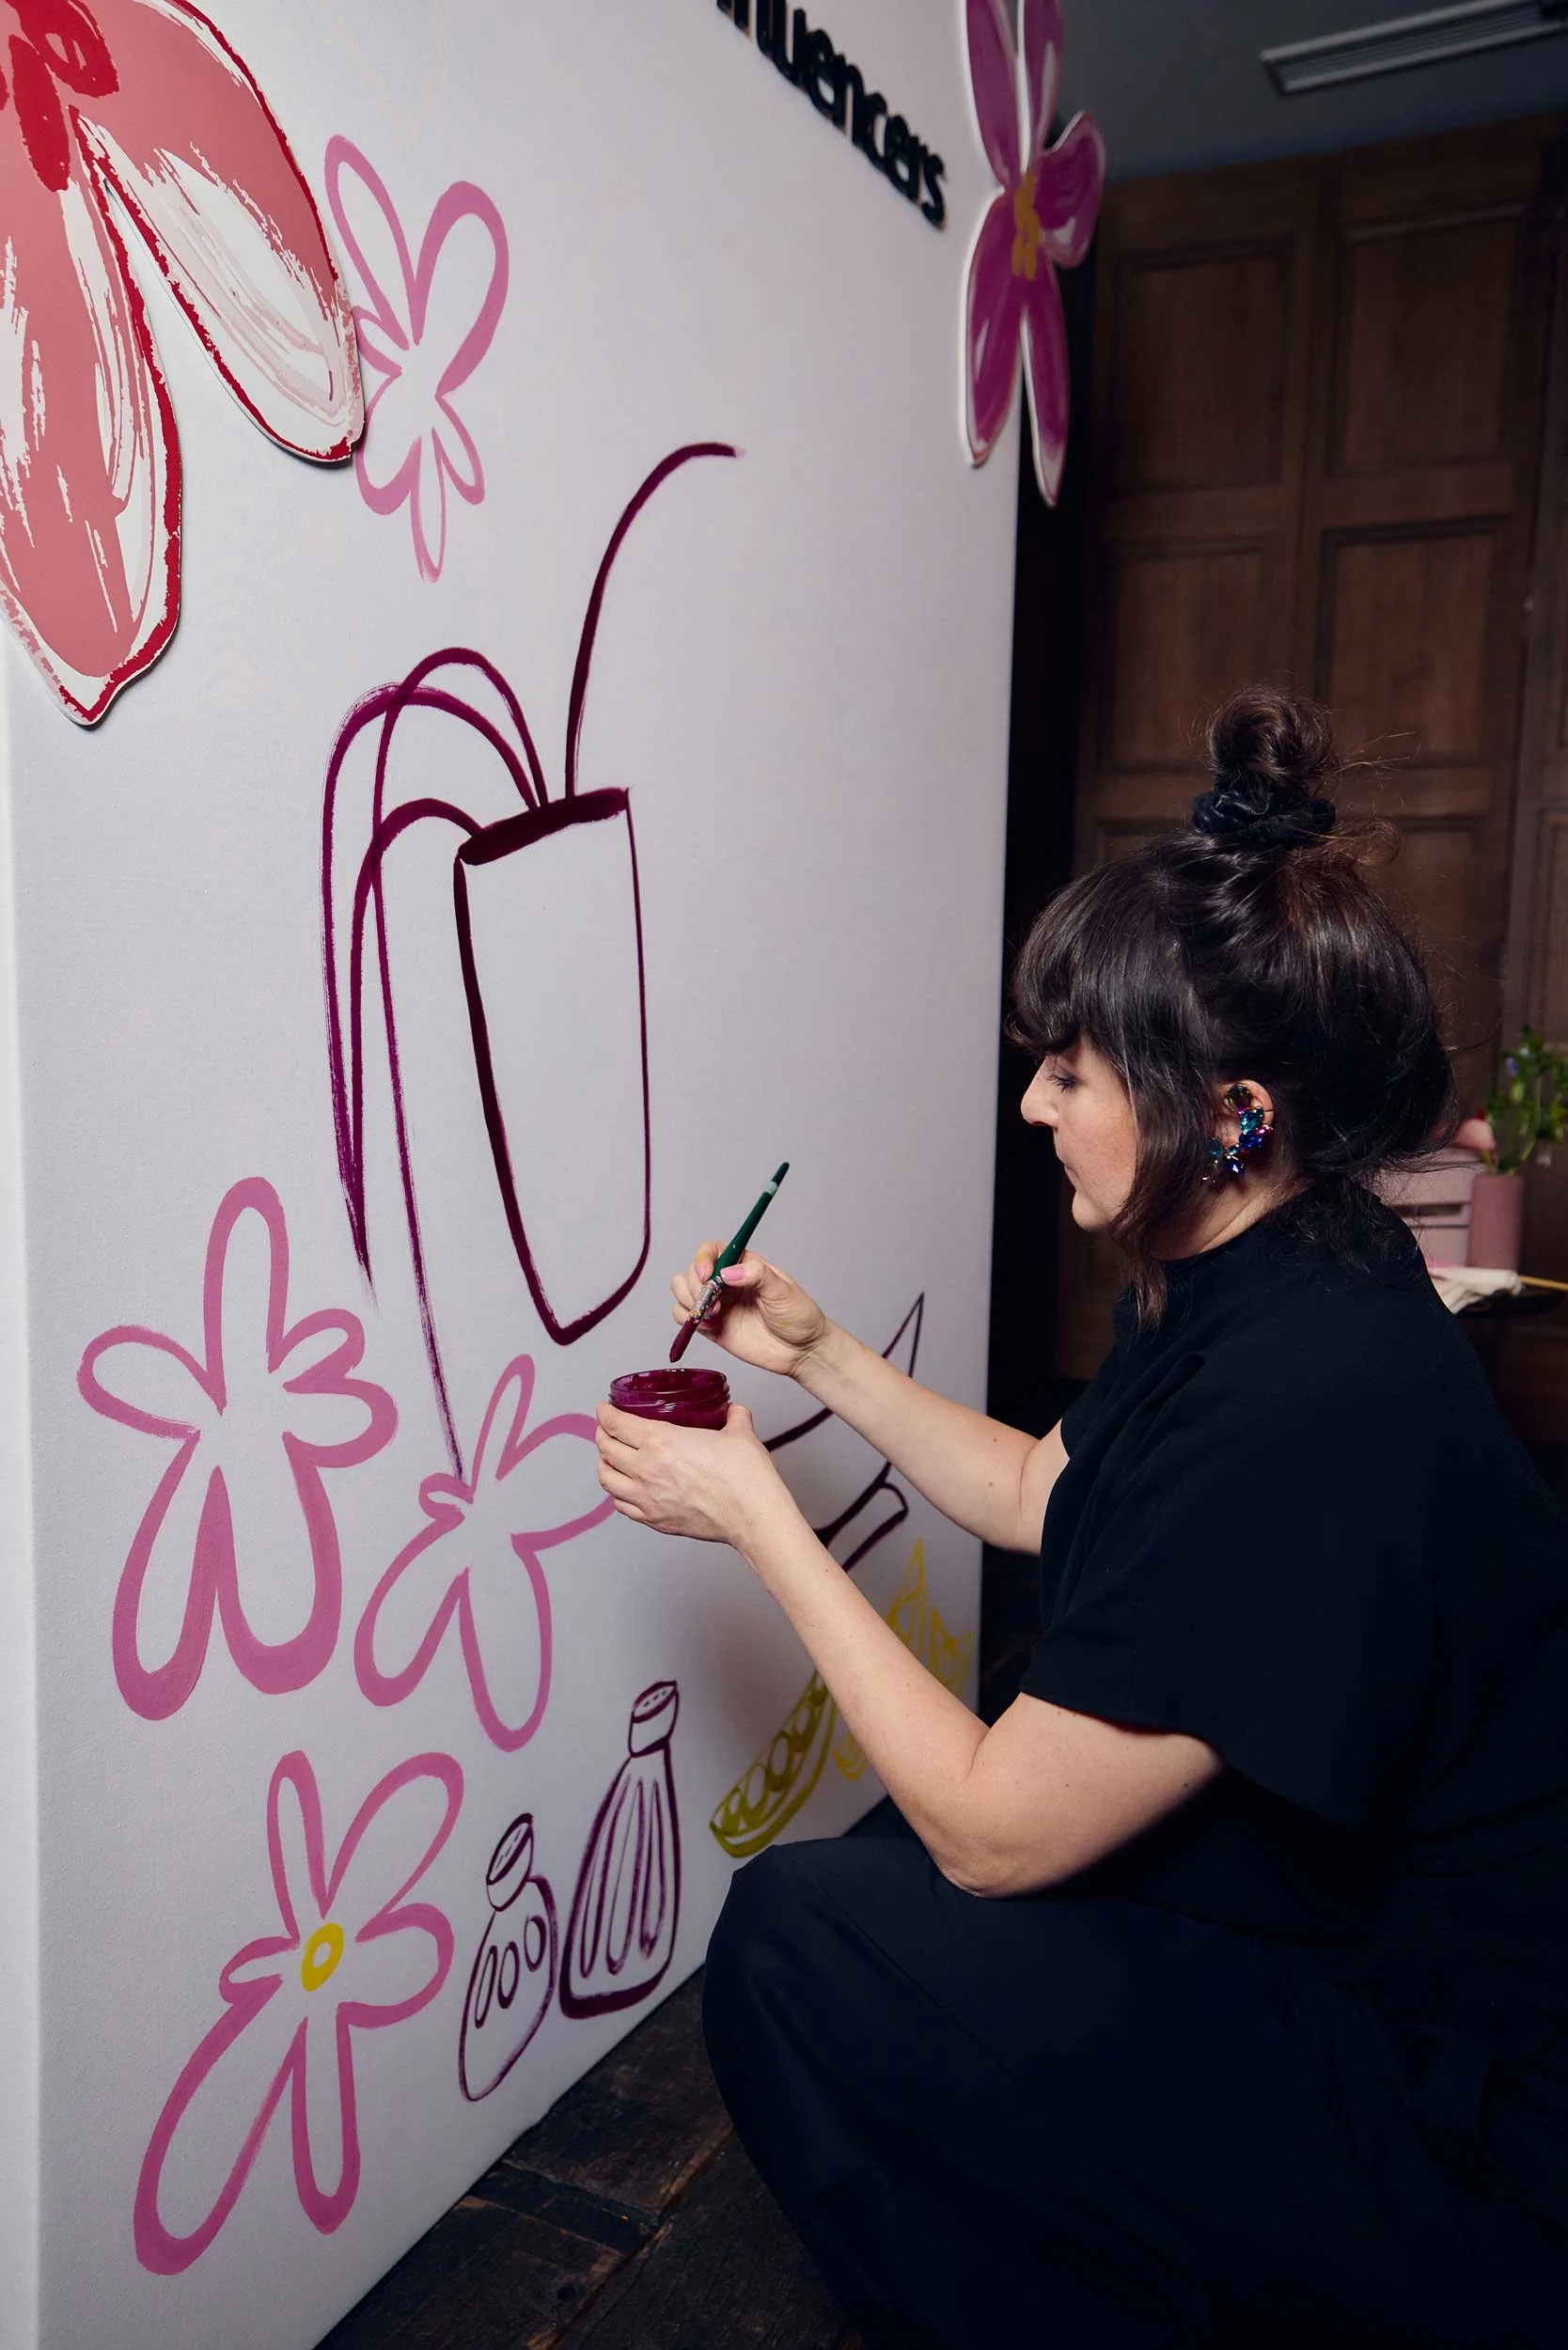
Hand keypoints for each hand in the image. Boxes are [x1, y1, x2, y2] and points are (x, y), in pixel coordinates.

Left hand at [595, 1400, 794, 1549]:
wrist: (752, 1515)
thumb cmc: (745, 1476)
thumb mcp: (740, 1432)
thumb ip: (733, 1416)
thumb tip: (733, 1411)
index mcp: (660, 1441)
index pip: (616, 1424)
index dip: (605, 1413)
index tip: (603, 1409)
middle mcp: (646, 1469)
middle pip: (605, 1450)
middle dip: (601, 1436)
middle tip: (606, 1430)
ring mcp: (647, 1498)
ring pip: (607, 1480)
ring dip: (604, 1465)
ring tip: (609, 1459)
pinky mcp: (655, 1520)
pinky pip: (622, 1506)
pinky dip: (618, 1494)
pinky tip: (625, 1489)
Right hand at [672, 1244, 829, 1378]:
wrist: (802, 1352)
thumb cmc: (799, 1317)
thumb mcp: (784, 1291)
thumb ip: (758, 1276)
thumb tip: (728, 1271)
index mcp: (744, 1265)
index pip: (713, 1251)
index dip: (702, 1259)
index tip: (706, 1275)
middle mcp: (727, 1282)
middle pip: (692, 1271)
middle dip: (694, 1285)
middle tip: (712, 1303)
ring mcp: (718, 1304)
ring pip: (682, 1291)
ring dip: (688, 1300)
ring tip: (712, 1315)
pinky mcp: (712, 1327)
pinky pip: (684, 1317)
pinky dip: (687, 1319)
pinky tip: (708, 1326)